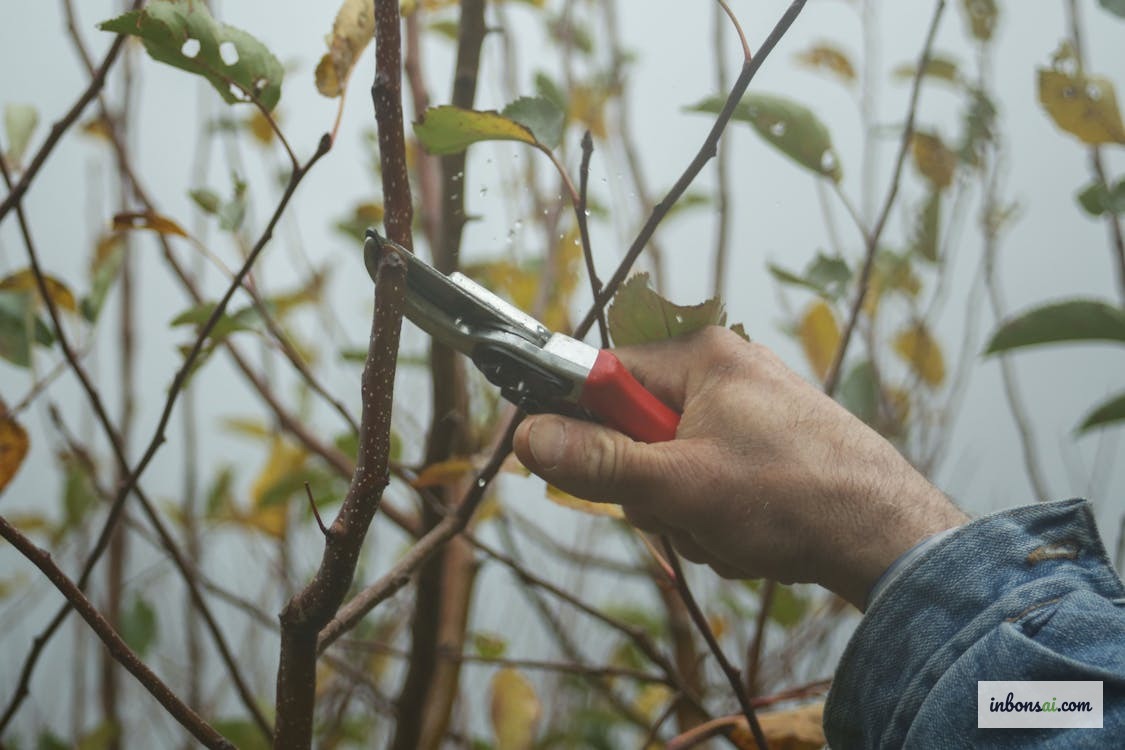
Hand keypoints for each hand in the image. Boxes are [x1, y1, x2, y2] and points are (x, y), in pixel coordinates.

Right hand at [512, 327, 966, 609]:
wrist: (890, 537)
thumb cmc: (794, 497)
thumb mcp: (680, 485)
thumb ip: (599, 463)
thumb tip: (528, 438)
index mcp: (702, 357)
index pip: (604, 375)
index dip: (580, 424)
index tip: (564, 461)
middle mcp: (725, 374)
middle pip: (636, 430)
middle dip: (650, 487)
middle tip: (683, 509)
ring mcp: (749, 414)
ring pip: (671, 468)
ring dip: (685, 513)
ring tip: (728, 529)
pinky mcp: (767, 450)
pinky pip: (708, 484)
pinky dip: (717, 519)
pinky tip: (750, 536)